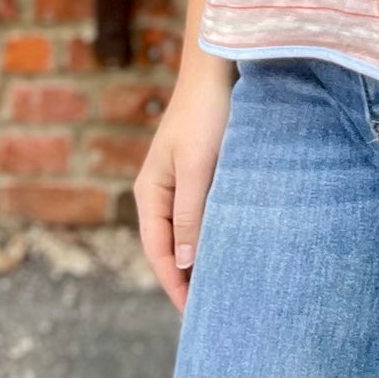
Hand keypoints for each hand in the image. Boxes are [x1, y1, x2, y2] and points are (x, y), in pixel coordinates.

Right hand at [133, 68, 235, 311]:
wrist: (217, 66)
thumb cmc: (205, 112)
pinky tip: (228, 242)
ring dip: (198, 255)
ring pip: (185, 230)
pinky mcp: (198, 170)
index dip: (174, 284)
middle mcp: (159, 190)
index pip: (158, 252)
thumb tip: (182, 263)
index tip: (194, 312)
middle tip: (211, 307)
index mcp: (150, 192)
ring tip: (220, 283)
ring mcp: (178, 180)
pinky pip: (199, 212)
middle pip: (168, 246)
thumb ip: (189, 213)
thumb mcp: (197, 166)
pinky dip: (209, 232)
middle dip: (185, 277)